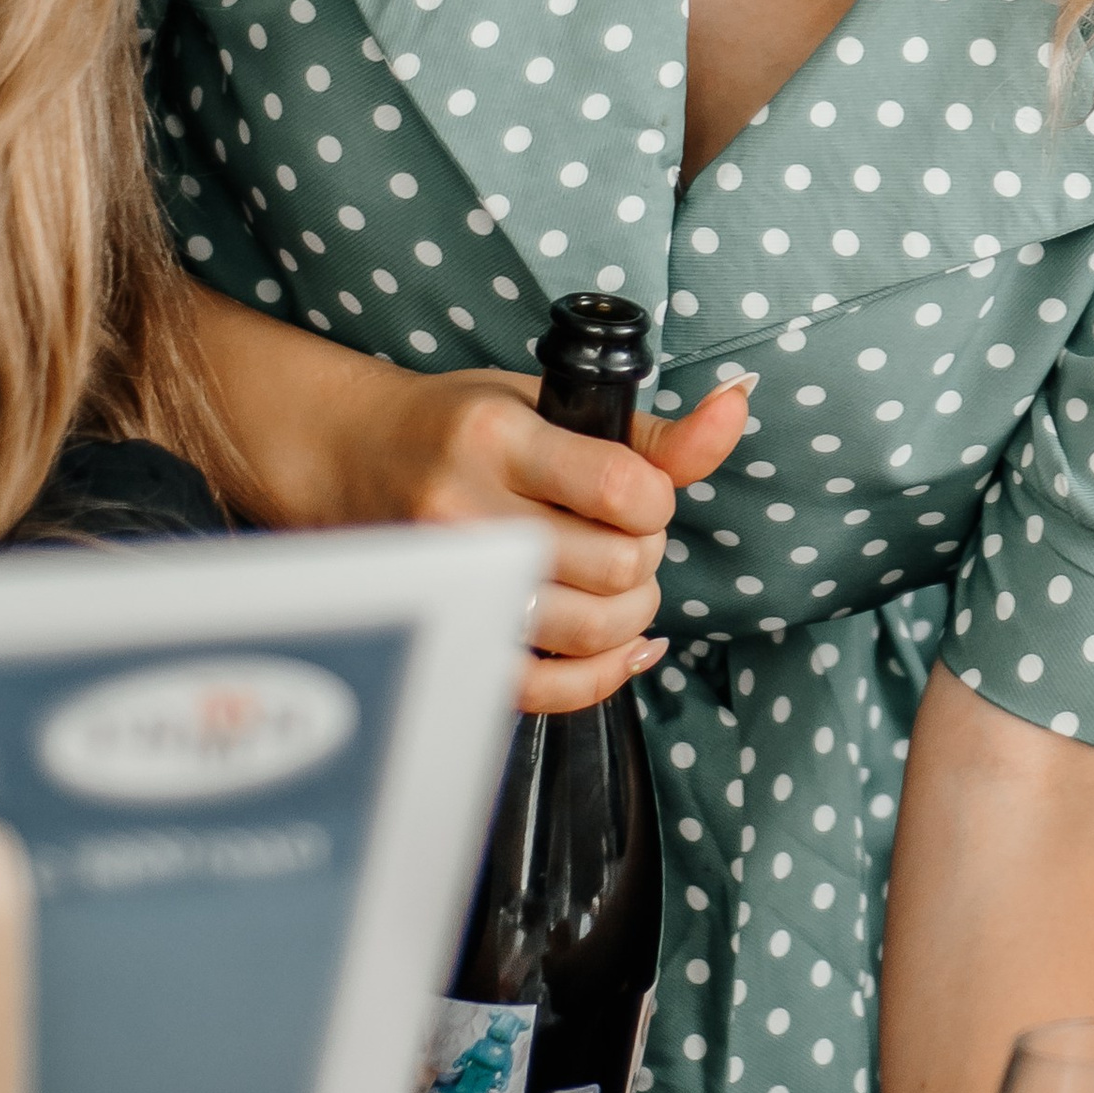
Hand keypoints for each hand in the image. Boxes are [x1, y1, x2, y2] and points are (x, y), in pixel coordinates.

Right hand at [383, 363, 754, 711]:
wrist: (356, 457)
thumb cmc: (463, 426)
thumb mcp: (551, 403)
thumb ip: (652, 432)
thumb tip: (737, 406)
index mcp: (499, 439)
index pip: (623, 489)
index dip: (658, 500)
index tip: (641, 494)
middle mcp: (469, 512)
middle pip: (617, 566)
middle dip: (645, 554)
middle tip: (622, 536)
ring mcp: (456, 583)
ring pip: (590, 631)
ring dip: (632, 614)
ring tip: (618, 583)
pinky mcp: (451, 636)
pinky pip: (543, 689)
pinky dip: (601, 677)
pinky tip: (622, 647)